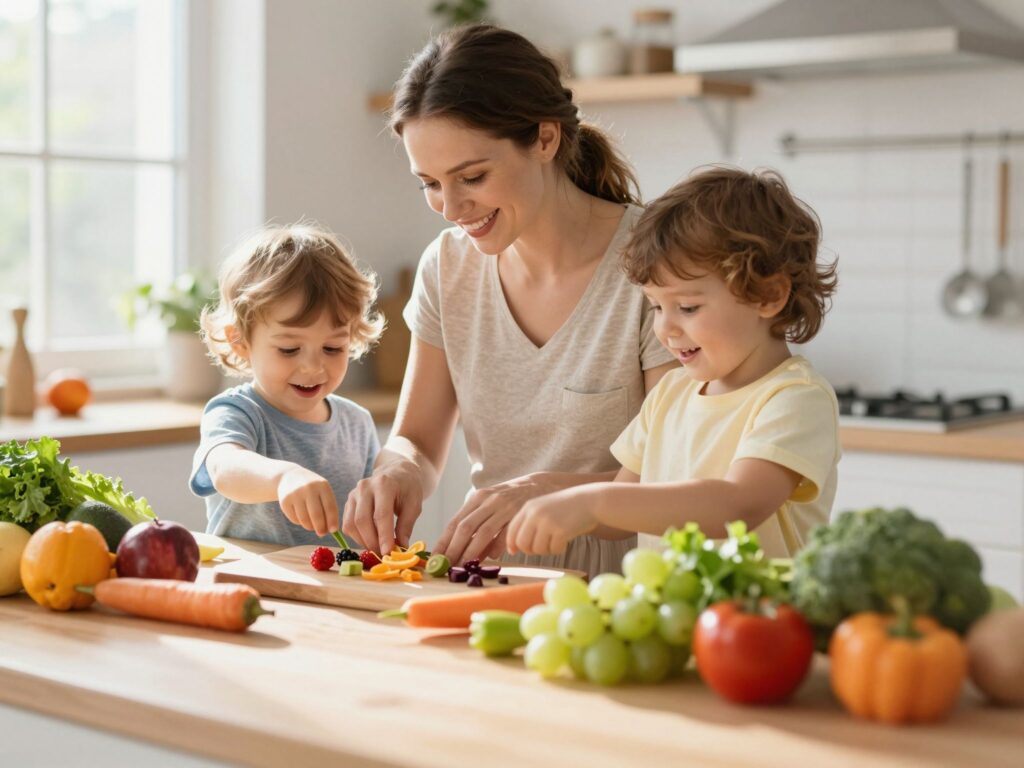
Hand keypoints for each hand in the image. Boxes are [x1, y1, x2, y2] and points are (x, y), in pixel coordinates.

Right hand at [276, 466, 338, 536]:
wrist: (290, 477)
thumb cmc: (313, 489)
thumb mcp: (322, 491)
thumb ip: (328, 508)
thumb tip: (331, 530)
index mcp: (322, 485)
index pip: (330, 507)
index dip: (332, 521)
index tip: (334, 531)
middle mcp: (309, 488)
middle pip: (316, 515)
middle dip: (321, 528)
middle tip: (322, 534)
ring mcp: (295, 494)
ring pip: (304, 519)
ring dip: (310, 527)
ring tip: (312, 526)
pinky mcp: (284, 501)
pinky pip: (295, 519)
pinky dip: (300, 523)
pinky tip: (302, 518)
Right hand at [342, 462, 422, 555]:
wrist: (397, 473)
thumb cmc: (408, 488)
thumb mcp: (414, 505)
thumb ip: (406, 526)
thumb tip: (401, 548)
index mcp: (384, 484)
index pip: (381, 514)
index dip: (383, 536)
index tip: (388, 552)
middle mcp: (365, 487)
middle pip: (362, 520)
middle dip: (372, 541)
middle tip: (383, 554)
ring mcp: (354, 494)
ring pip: (351, 524)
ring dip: (363, 541)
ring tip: (377, 549)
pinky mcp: (348, 502)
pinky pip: (347, 524)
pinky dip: (357, 537)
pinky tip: (370, 540)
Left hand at [434, 472, 566, 564]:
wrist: (542, 484)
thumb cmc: (512, 498)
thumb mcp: (491, 504)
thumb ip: (478, 523)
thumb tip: (464, 551)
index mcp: (478, 497)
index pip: (455, 522)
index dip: (444, 541)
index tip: (436, 558)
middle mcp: (489, 500)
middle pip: (465, 527)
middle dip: (454, 549)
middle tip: (447, 567)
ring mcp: (505, 506)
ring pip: (483, 532)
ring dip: (472, 552)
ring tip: (464, 566)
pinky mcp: (521, 513)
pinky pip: (505, 533)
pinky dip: (497, 547)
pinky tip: (492, 557)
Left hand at [506, 487, 599, 555]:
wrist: (590, 500)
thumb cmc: (567, 507)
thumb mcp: (543, 507)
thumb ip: (529, 522)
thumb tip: (514, 546)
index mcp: (529, 507)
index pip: (512, 530)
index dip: (511, 544)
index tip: (513, 551)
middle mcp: (535, 514)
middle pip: (522, 544)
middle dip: (530, 550)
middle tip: (542, 547)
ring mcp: (547, 522)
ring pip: (537, 549)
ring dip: (547, 549)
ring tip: (556, 540)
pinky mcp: (560, 530)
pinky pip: (553, 550)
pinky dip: (559, 549)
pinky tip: (565, 540)